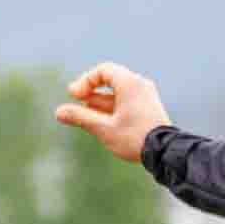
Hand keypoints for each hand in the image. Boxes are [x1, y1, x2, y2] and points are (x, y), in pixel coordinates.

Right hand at [53, 62, 169, 162]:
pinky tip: (101, 122)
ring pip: (118, 94)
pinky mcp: (148, 109)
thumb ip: (80, 117)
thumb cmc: (135, 138)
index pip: (103, 71)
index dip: (85, 81)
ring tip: (84, 115)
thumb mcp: (103, 128)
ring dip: (99, 103)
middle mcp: (140, 85)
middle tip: (76, 103)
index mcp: (130, 83)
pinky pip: (126, 102)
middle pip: (110, 81)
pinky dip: (112, 109)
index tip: (74, 95)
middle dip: (90, 93)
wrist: (165, 152)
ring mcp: (146, 97)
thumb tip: (58, 112)